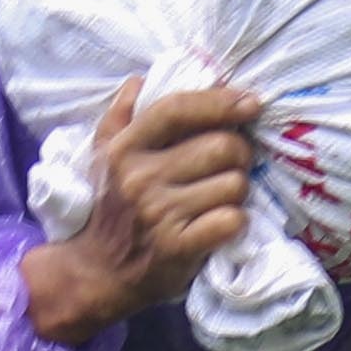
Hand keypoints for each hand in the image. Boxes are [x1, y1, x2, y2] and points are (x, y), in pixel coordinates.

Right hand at [24, 75, 256, 344]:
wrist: (100, 271)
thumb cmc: (112, 207)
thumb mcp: (104, 156)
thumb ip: (121, 115)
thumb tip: (140, 80)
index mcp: (125, 148)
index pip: (178, 108)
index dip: (220, 101)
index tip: (250, 103)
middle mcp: (140, 177)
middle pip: (222, 146)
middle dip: (239, 154)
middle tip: (230, 165)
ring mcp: (159, 213)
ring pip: (234, 184)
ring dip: (237, 191)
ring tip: (220, 197)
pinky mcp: (179, 247)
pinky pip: (233, 220)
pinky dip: (236, 222)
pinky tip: (222, 224)